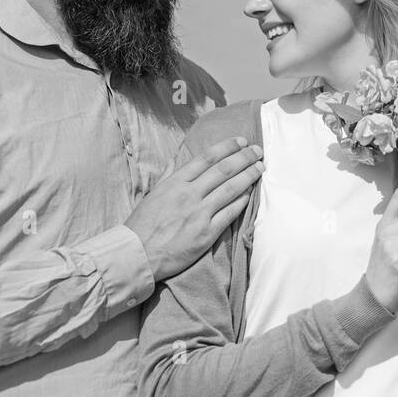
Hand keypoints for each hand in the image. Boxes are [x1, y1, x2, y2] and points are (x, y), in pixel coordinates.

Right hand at [124, 137, 263, 280]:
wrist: (137, 255)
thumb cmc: (142, 225)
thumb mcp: (152, 194)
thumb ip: (167, 175)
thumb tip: (176, 159)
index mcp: (175, 182)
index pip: (206, 158)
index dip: (226, 147)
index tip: (240, 141)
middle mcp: (189, 194)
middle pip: (223, 170)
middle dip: (243, 157)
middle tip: (257, 150)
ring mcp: (199, 213)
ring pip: (231, 189)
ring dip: (248, 175)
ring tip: (260, 167)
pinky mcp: (207, 233)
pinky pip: (230, 213)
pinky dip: (243, 200)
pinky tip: (251, 192)